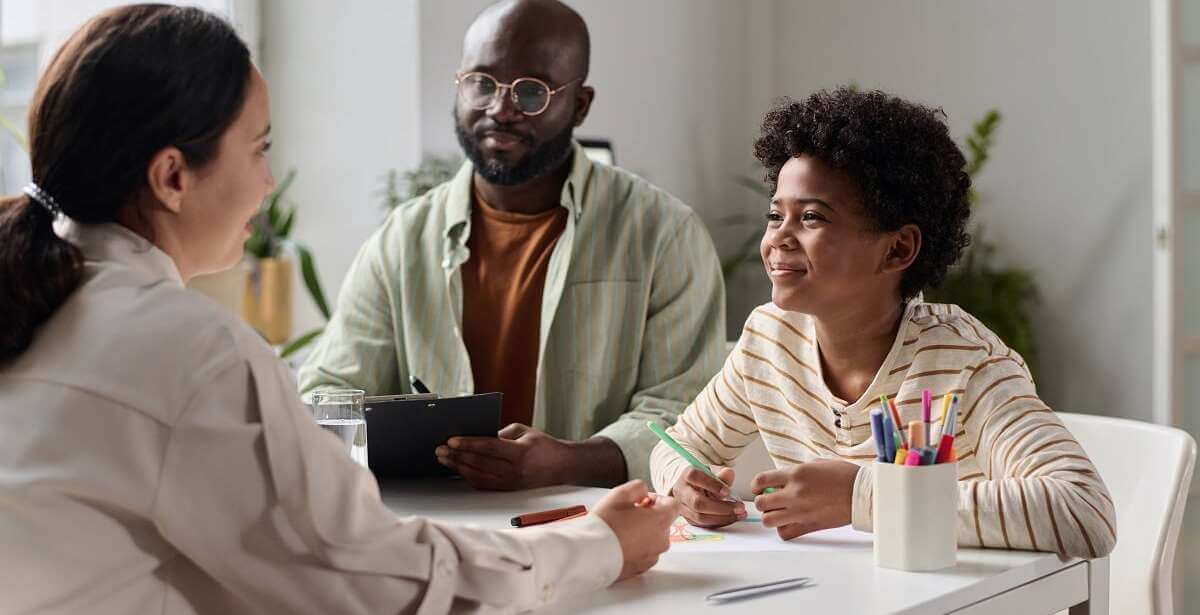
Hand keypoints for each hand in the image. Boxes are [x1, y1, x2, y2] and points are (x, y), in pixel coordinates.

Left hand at [435, 423, 569, 489]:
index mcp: (520, 453)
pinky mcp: (508, 489)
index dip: (468, 444)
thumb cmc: (544, 446)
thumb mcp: (524, 431)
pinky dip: (467, 476)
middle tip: (440, 449)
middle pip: (479, 463)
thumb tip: (476, 436)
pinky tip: (457, 469)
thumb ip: (500, 433)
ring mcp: (510, 482)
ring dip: (458, 467)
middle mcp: (514, 470)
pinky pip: (483, 484)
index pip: (489, 448)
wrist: (562, 466)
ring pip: (478, 476)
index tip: (452, 440)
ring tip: (444, 458)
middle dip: (457, 455)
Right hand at [592, 480, 678, 581]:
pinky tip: (620, 543)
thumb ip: (639, 487)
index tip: (642, 500)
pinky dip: (636, 547)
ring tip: (621, 529)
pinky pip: (645, 553)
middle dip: (650, 515)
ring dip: (643, 532)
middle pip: (664, 522)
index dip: (658, 499)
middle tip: (628, 513)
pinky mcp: (641, 568)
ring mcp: (652, 556)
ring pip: (654, 538)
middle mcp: (661, 540)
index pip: (673, 505)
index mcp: (660, 520)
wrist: (591, 554)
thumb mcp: (620, 493)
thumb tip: (644, 493)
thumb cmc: (606, 525)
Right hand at [670, 467, 744, 527]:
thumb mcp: (711, 472)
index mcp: (686, 475)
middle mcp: (681, 492)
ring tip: (740, 514)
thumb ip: (721, 474)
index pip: (695, 477)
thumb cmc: (702, 479)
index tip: (727, 491)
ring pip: (700, 517)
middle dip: (721, 507)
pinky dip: (719, 523)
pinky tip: (731, 518)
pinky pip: (703, 525)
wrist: (688, 488)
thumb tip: (729, 473)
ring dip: (723, 518)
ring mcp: (683, 507)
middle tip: (739, 507)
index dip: (711, 484)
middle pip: (697, 502)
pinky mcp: (688, 519)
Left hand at [751, 460, 860, 539]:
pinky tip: (789, 523)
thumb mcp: (818, 463)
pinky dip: (783, 530)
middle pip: (761, 503)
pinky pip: (785, 533)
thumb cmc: (845, 476)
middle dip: (761, 502)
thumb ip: (798, 470)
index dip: (755, 485)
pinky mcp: (809, 526)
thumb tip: (785, 476)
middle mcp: (794, 493)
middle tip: (768, 501)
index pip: (761, 480)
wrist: (862, 494)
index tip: (758, 488)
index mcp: (796, 474)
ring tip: (778, 513)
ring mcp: (800, 511)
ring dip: (770, 517)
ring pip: (768, 520)